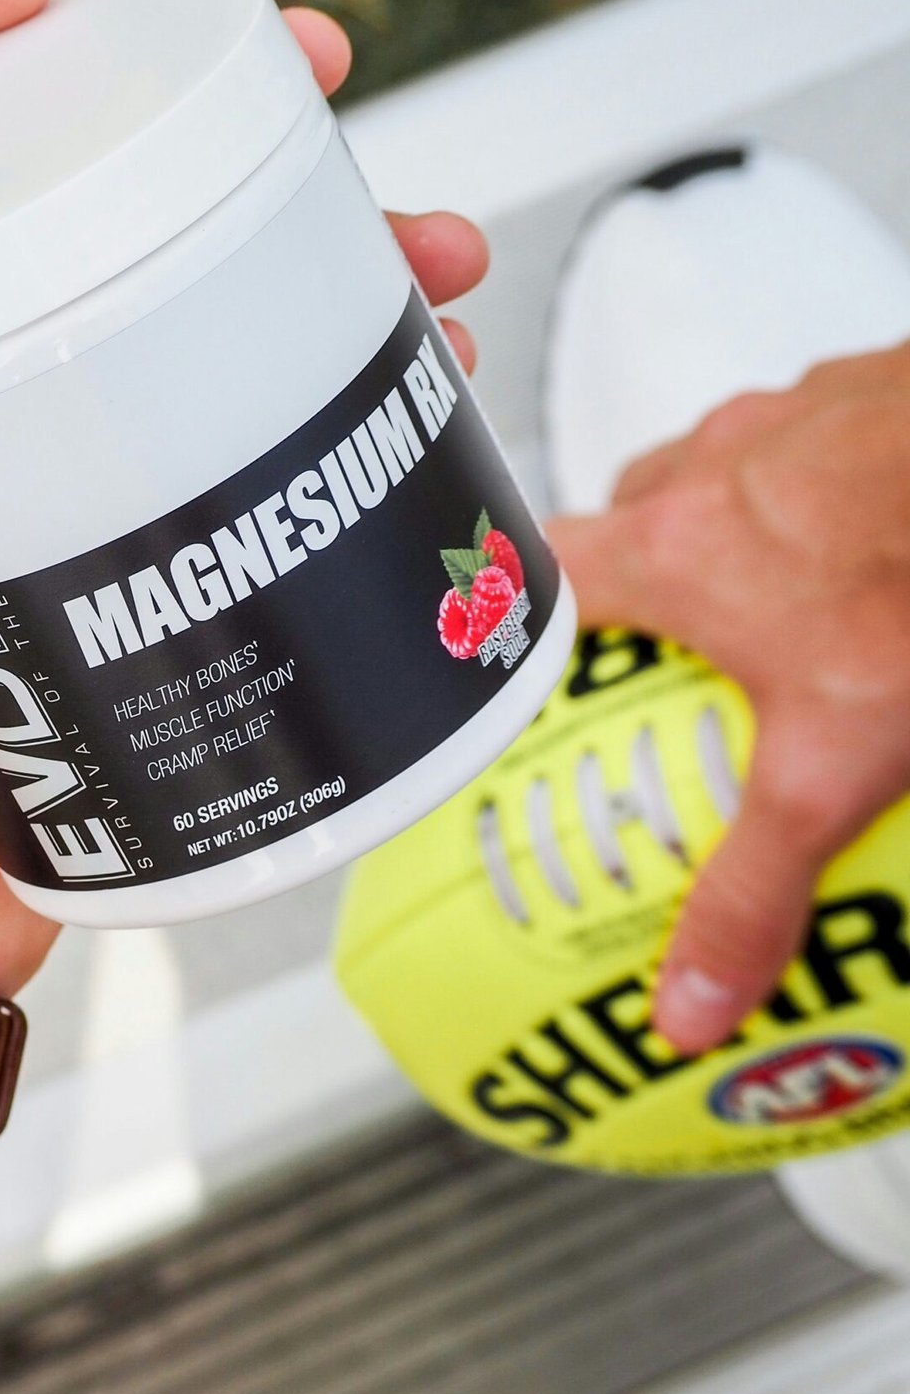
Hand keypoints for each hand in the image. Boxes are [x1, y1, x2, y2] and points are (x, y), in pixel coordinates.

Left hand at [0, 0, 489, 997]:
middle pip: (28, 183)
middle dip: (165, 105)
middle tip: (304, 79)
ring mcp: (18, 466)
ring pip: (156, 300)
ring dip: (294, 246)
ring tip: (418, 247)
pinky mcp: (112, 554)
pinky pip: (214, 437)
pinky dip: (314, 395)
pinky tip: (406, 376)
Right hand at [548, 343, 909, 1051]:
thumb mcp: (834, 768)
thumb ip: (750, 889)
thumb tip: (690, 995)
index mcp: (671, 546)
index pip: (537, 575)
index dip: (520, 626)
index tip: (525, 684)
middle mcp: (716, 467)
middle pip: (630, 529)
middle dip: (639, 599)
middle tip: (667, 674)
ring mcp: (794, 420)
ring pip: (725, 484)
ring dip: (736, 546)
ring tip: (783, 627)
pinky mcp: (869, 399)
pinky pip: (817, 457)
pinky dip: (826, 508)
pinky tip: (875, 569)